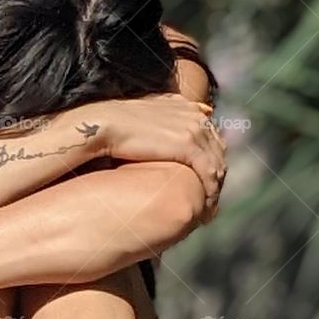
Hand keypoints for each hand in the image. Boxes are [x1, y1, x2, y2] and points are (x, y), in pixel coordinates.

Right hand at [93, 94, 226, 205]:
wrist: (102, 125)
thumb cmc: (113, 126)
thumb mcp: (141, 120)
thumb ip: (160, 124)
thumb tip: (166, 135)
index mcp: (185, 107)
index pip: (209, 136)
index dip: (209, 159)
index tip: (204, 181)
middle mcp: (194, 115)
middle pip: (217, 150)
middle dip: (216, 177)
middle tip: (210, 202)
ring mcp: (193, 129)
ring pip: (216, 164)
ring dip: (214, 189)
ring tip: (208, 212)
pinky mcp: (187, 145)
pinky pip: (208, 173)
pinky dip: (209, 194)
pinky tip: (205, 211)